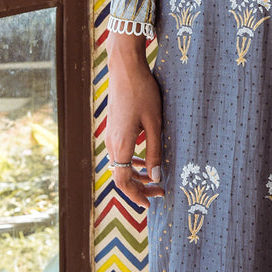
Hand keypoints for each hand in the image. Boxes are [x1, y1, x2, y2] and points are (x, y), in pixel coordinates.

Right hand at [106, 34, 163, 209]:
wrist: (125, 68)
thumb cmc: (142, 92)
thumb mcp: (154, 123)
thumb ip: (155, 150)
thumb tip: (156, 177)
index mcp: (121, 145)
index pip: (123, 182)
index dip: (136, 196)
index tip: (152, 203)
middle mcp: (111, 143)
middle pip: (121, 176)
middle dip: (140, 188)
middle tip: (160, 192)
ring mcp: (110, 134)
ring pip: (121, 165)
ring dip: (137, 176)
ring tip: (155, 180)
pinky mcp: (114, 127)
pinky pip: (121, 153)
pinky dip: (132, 162)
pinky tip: (146, 160)